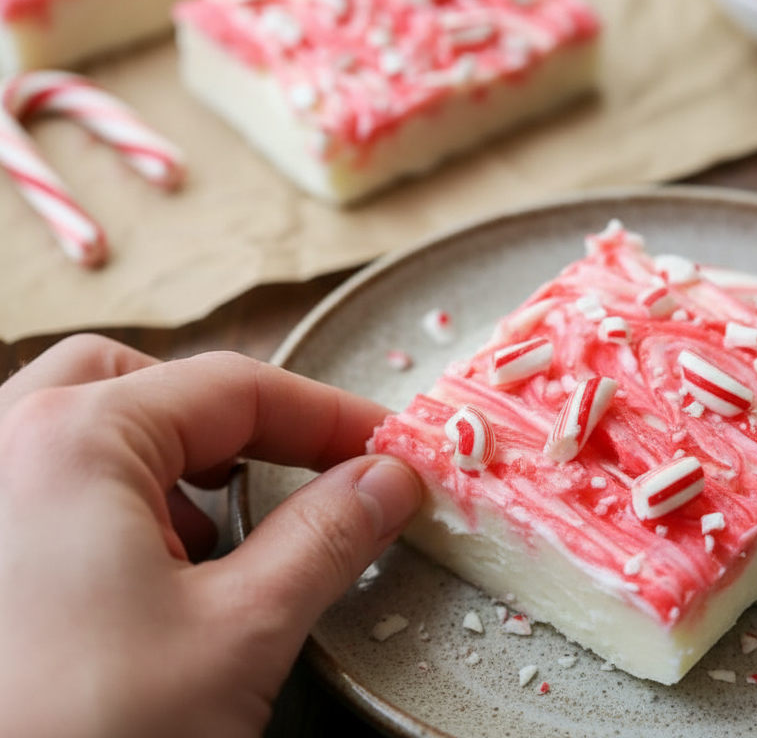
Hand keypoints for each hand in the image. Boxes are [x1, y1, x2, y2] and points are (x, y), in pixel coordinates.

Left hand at [0, 335, 421, 737]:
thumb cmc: (84, 733)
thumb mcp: (242, 633)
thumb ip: (329, 538)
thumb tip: (386, 483)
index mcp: (72, 441)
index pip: (235, 386)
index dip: (329, 416)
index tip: (388, 451)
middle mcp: (4, 449)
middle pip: (138, 383)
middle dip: (227, 422)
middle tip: (292, 473)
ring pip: (80, 432)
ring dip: (163, 465)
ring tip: (210, 540)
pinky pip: (40, 490)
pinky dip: (107, 508)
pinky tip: (137, 586)